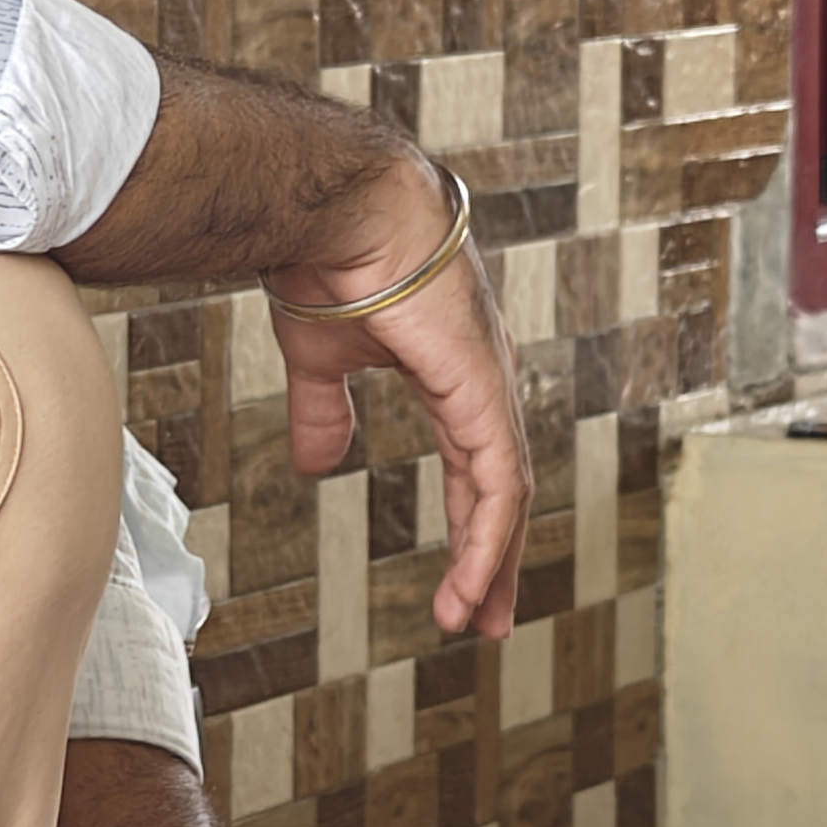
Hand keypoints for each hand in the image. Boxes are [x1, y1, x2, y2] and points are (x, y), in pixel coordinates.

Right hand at [267, 158, 530, 640]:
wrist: (338, 206)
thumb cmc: (329, 259)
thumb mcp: (321, 357)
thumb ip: (326, 412)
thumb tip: (319, 468)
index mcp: (452, 371)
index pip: (477, 466)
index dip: (470, 526)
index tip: (461, 582)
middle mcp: (483, 380)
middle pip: (503, 488)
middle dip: (496, 557)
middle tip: (488, 619)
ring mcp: (489, 383)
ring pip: (508, 493)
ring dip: (493, 562)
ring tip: (476, 620)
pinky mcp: (482, 389)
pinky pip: (498, 482)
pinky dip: (487, 539)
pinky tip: (473, 582)